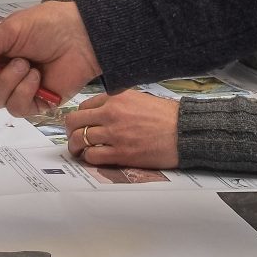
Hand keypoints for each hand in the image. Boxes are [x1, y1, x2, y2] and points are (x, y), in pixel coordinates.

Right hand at [0, 1, 98, 116]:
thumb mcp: (8, 30)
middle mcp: (2, 73)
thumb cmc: (47, 26)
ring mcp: (18, 90)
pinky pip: (17, 107)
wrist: (82, 36)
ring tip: (27, 64)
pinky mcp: (35, 103)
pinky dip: (24, 91)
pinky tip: (37, 77)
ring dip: (7, 82)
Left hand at [61, 89, 180, 168]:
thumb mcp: (140, 98)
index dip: (80, 117)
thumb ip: (118, 103)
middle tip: (74, 136)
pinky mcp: (121, 153)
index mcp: (116, 98)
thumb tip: (102, 111)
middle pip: (75, 121)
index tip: (81, 124)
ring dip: (76, 146)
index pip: (84, 105)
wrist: (185, 131)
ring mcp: (114, 134)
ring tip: (79, 150)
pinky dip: (88, 158)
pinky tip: (94, 157)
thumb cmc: (167, 116)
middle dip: (71, 130)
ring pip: (79, 139)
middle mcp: (111, 113)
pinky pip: (92, 156)